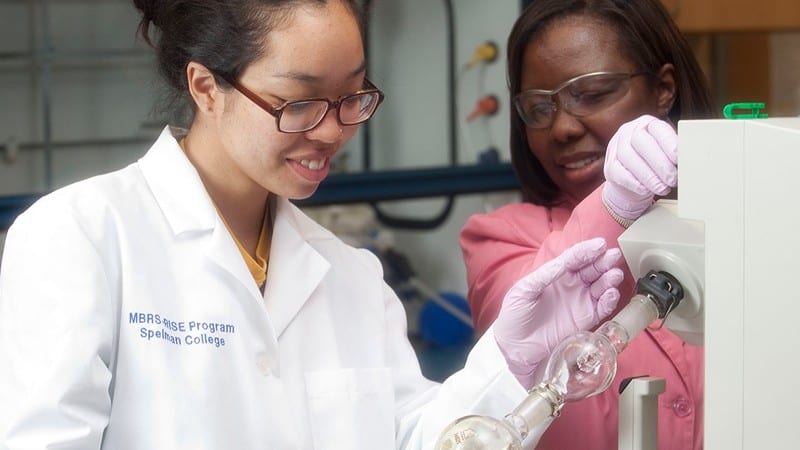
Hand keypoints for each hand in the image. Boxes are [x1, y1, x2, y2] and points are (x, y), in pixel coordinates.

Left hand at [494, 238, 623, 387]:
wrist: (515, 347)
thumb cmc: (514, 316)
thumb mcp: (524, 290)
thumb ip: (545, 275)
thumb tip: (564, 262)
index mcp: (555, 274)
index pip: (574, 258)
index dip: (586, 251)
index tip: (599, 245)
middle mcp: (571, 285)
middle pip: (591, 269)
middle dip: (603, 261)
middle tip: (613, 256)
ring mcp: (580, 302)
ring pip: (600, 286)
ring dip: (609, 279)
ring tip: (614, 274)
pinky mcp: (586, 320)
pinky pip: (602, 308)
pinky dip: (609, 300)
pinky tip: (611, 293)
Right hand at [602, 114, 677, 220]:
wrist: (633, 180)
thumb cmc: (654, 163)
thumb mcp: (666, 153)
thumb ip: (675, 153)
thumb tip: (692, 161)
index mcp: (647, 124)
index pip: (657, 128)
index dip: (668, 142)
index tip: (679, 158)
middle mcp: (628, 131)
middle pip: (641, 142)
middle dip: (659, 163)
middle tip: (673, 179)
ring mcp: (615, 147)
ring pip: (628, 157)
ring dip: (648, 176)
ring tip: (663, 188)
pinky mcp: (609, 166)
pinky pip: (619, 172)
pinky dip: (634, 183)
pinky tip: (646, 190)